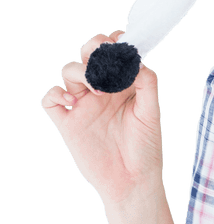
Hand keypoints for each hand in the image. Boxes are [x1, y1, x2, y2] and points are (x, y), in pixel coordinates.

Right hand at [40, 31, 164, 207]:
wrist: (132, 182)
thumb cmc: (146, 149)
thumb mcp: (151, 113)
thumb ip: (147, 84)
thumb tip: (137, 61)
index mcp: (123, 85)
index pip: (114, 53)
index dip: (115, 42)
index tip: (121, 41)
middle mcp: (101, 91)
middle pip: (88, 55)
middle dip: (93, 47)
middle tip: (104, 57)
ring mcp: (83, 106)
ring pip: (69, 72)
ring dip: (80, 71)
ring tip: (96, 88)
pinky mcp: (68, 123)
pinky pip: (50, 100)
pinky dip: (55, 93)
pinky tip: (71, 100)